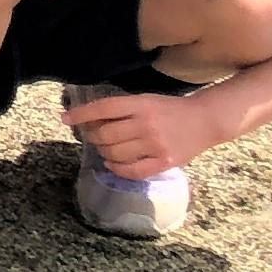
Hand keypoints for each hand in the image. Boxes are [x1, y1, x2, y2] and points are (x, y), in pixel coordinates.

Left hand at [64, 84, 222, 180]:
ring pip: (115, 153)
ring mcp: (155, 145)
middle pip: (105, 134)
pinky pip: (132, 171)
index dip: (81, 114)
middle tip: (90, 136)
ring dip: (102, 152)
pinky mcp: (164, 162)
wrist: (206, 120)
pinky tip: (111, 164)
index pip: (103, 108)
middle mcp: (146, 124)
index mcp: (140, 104)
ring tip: (103, 149)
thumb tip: (91, 119)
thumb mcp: (146, 100)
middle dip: (91, 136)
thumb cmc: (171, 108)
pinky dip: (116, 168)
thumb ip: (123, 109)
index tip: (65, 118)